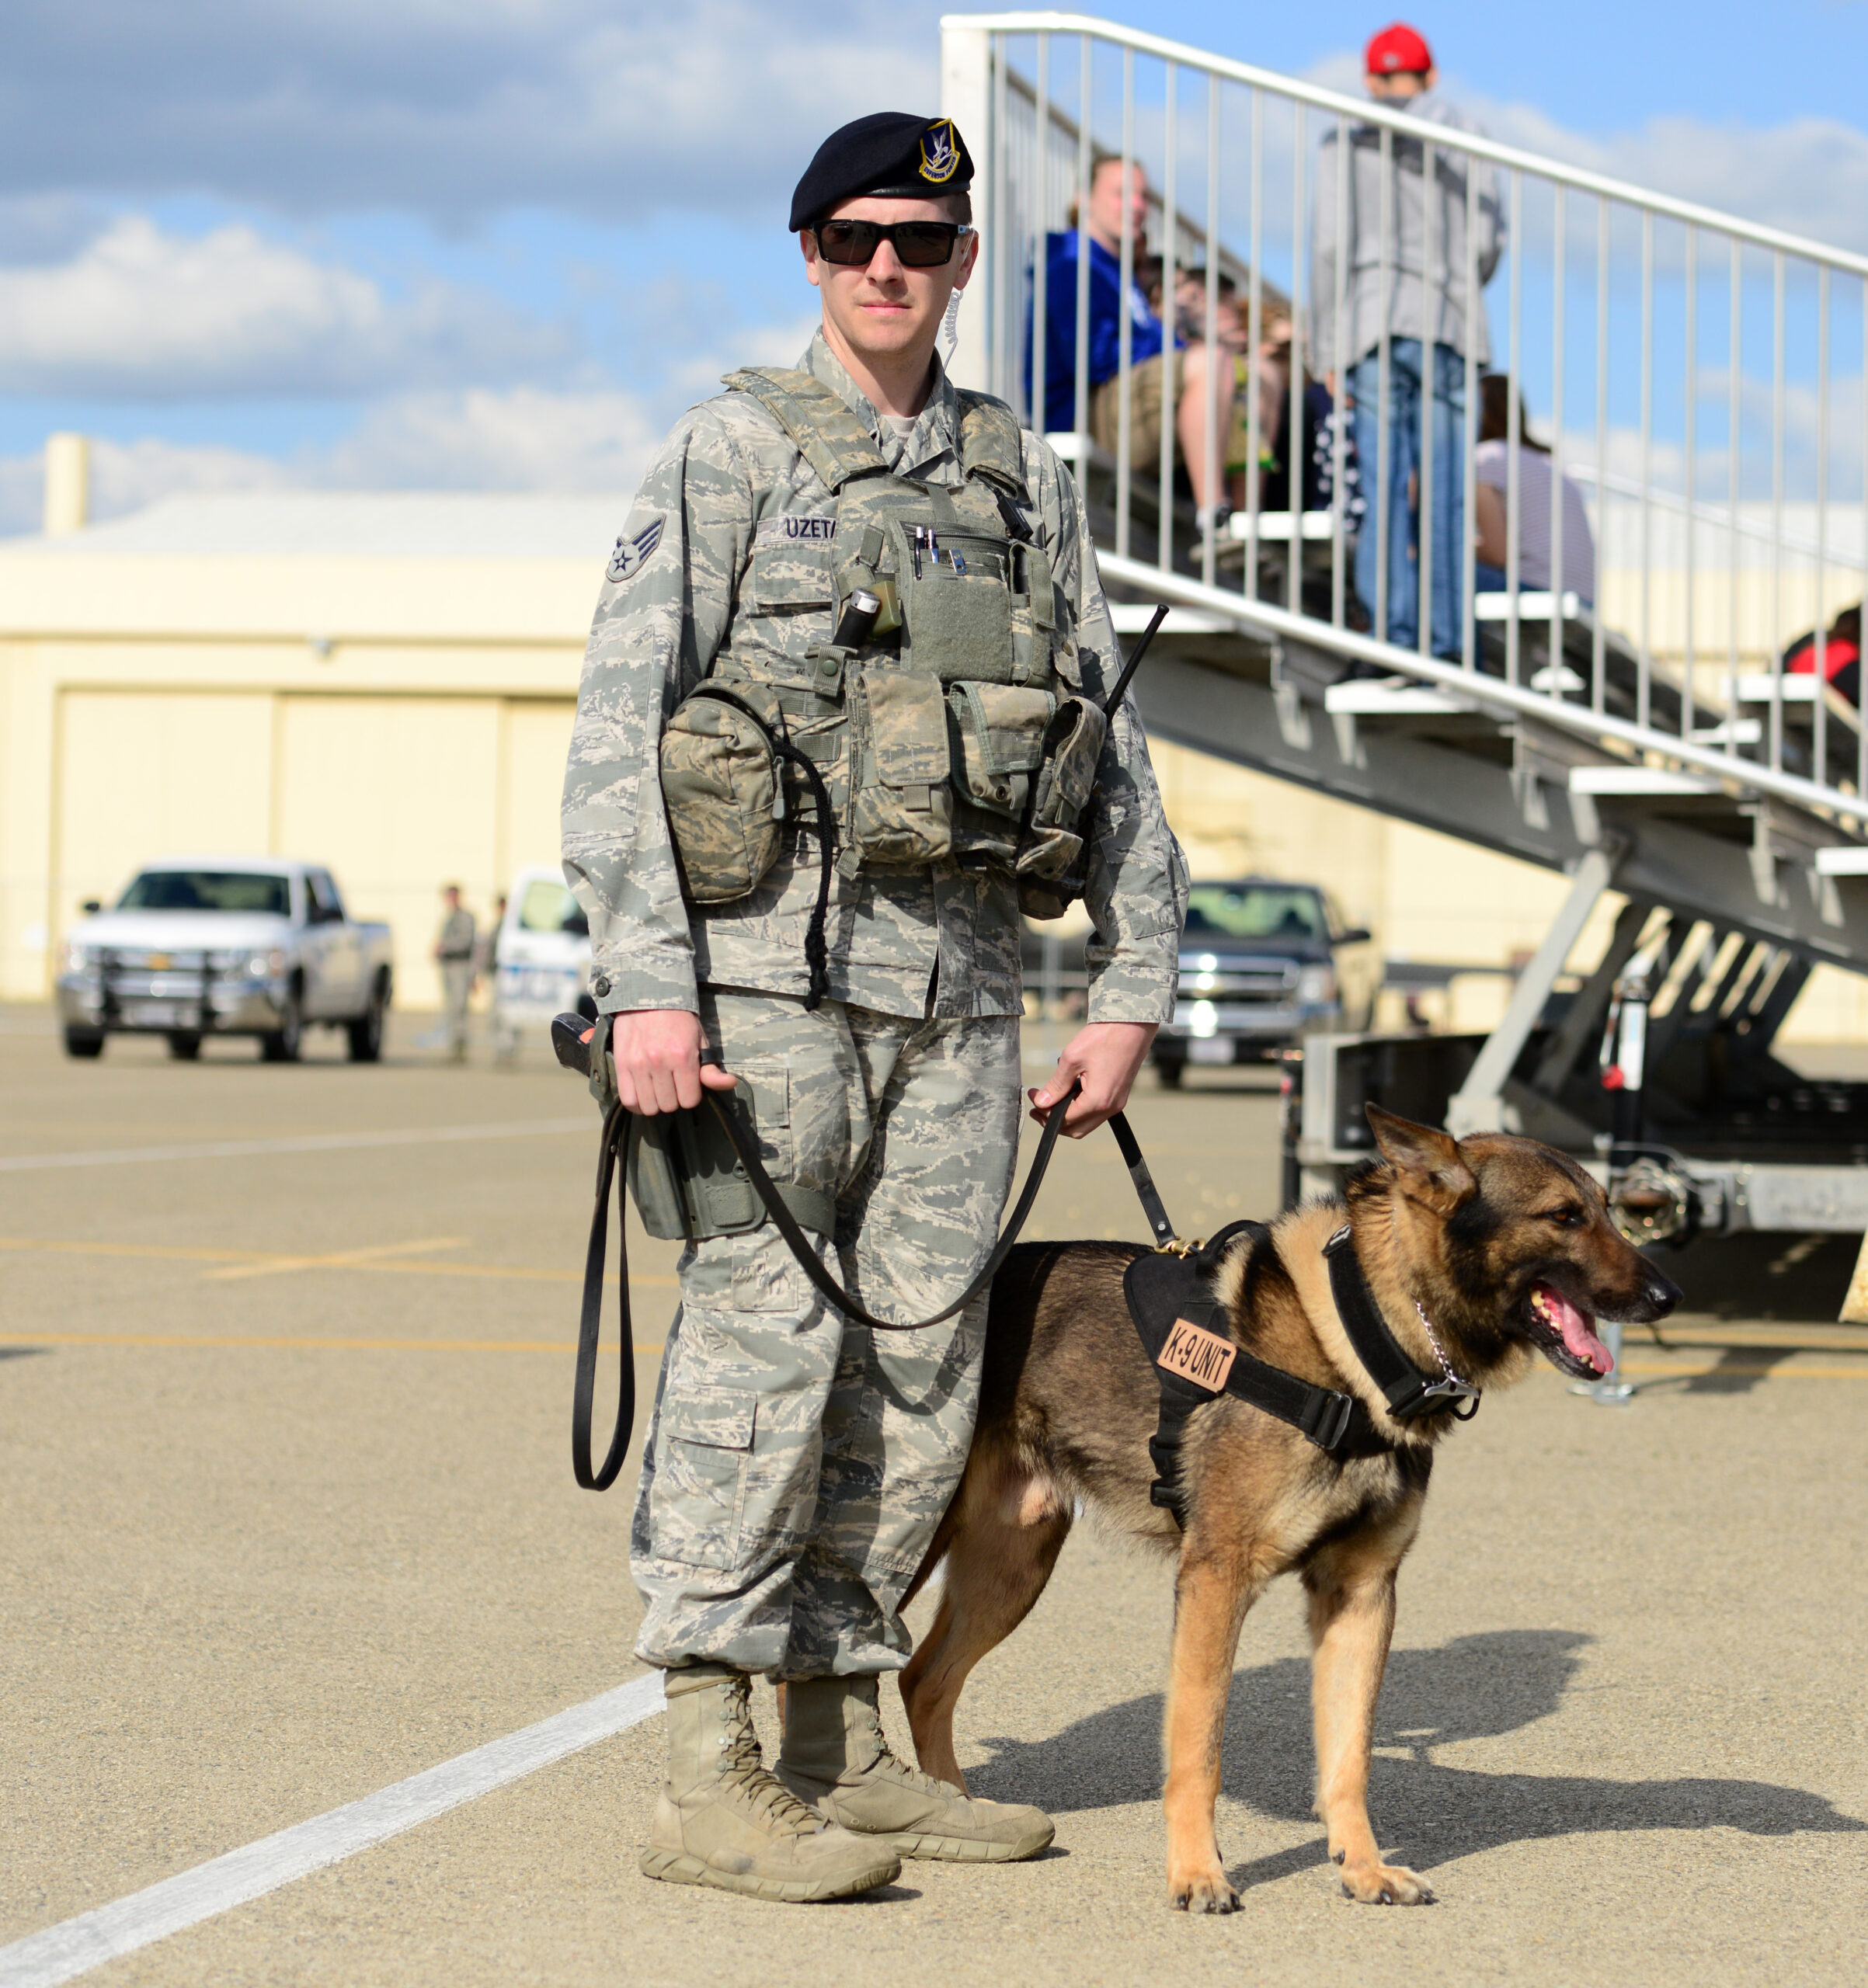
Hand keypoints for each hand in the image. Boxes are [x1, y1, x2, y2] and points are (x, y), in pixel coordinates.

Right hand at [600, 1008, 736, 1114]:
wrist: (648, 997)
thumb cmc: (678, 1020)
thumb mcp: (699, 1040)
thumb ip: (710, 1068)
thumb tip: (731, 1083)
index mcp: (683, 1057)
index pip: (690, 1100)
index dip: (691, 1095)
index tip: (687, 1086)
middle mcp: (660, 1063)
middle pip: (669, 1105)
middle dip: (673, 1099)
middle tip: (671, 1085)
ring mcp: (639, 1065)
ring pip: (649, 1106)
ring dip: (655, 1102)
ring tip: (656, 1089)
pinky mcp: (622, 1065)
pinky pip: (629, 1100)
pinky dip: (636, 1103)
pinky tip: (642, 1095)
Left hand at [1027, 1021, 1156, 1137]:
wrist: (1132, 1024)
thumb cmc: (1104, 1037)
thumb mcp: (1072, 1058)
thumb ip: (1056, 1085)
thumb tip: (1042, 1102)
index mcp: (1097, 1100)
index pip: (1064, 1120)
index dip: (1044, 1112)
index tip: (1033, 1097)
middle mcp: (1110, 1107)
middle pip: (1076, 1129)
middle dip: (1054, 1121)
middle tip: (1038, 1106)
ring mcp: (1117, 1103)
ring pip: (1087, 1122)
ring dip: (1068, 1115)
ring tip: (1052, 1097)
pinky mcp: (1119, 1095)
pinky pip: (1097, 1111)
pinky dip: (1081, 1107)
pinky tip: (1071, 1091)